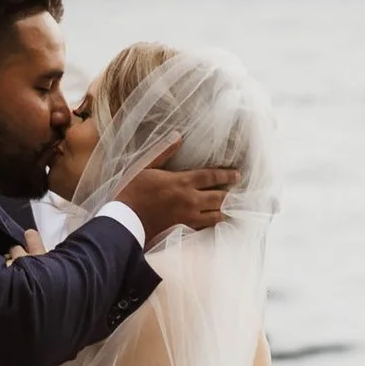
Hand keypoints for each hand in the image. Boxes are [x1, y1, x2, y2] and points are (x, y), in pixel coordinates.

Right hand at [114, 139, 237, 241]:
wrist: (124, 219)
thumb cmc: (132, 191)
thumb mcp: (145, 166)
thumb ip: (164, 152)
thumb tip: (178, 136)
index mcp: (182, 182)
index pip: (211, 177)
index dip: (226, 175)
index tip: (237, 174)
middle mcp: (189, 200)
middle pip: (218, 197)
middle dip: (231, 194)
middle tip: (240, 191)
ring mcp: (187, 217)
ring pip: (214, 215)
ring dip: (225, 210)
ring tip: (232, 208)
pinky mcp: (182, 229)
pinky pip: (204, 228)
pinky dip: (213, 225)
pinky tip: (216, 223)